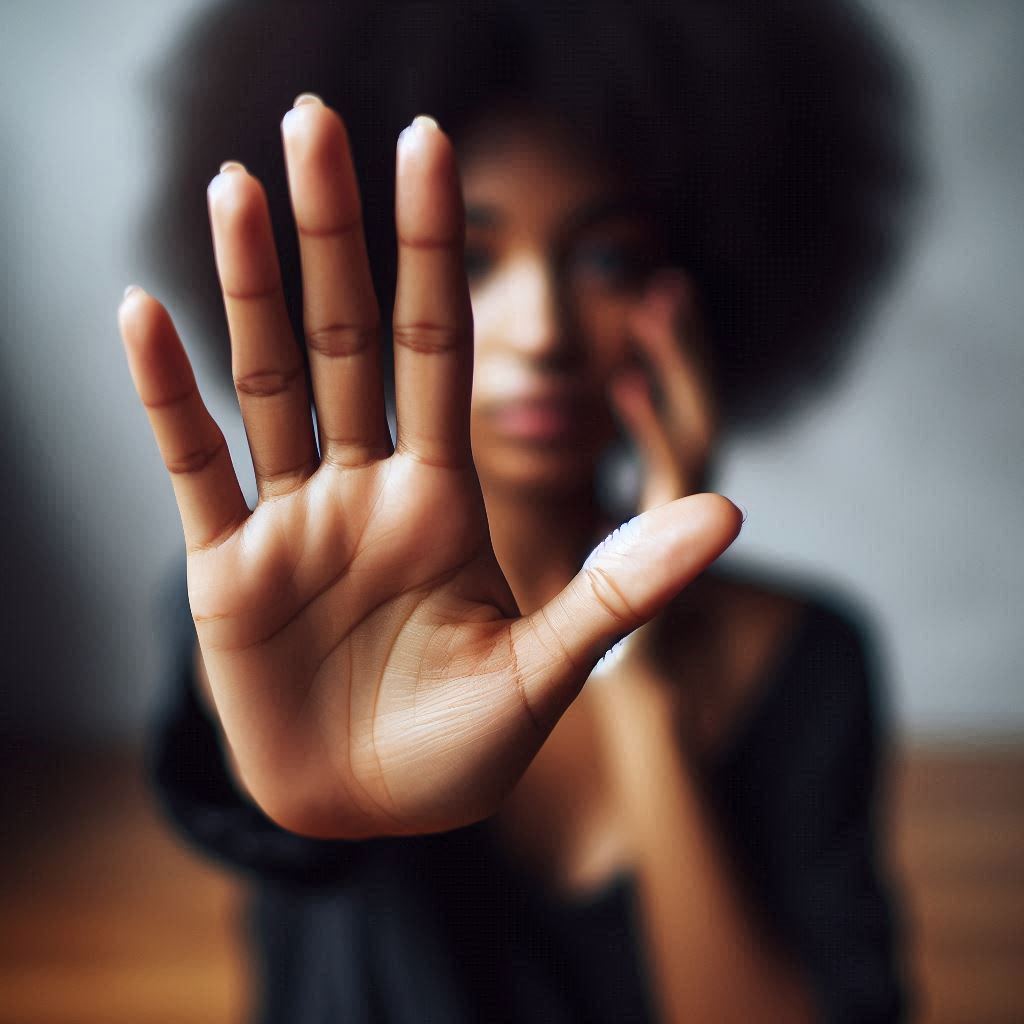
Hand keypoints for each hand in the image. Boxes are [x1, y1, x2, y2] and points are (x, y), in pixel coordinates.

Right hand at [119, 97, 741, 839]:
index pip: (437, 348)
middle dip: (337, 232)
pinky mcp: (225, 569)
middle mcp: (366, 490)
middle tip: (315, 118)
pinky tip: (141, 312)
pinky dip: (166, 394)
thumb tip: (731, 508)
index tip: (431, 145)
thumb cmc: (461, 749)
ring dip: (249, 284)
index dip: (433, 251)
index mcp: (443, 499)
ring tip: (236, 185)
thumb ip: (624, 585)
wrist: (373, 812)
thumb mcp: (549, 667)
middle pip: (348, 336)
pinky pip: (192, 463)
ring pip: (268, 380)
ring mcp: (293, 521)